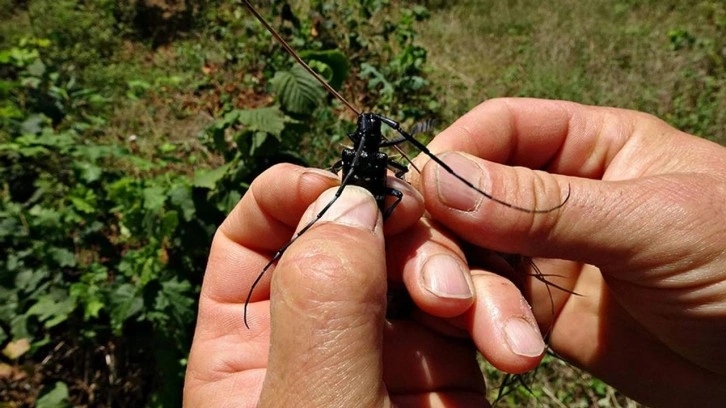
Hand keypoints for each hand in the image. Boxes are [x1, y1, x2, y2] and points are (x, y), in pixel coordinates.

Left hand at [183, 165, 487, 406]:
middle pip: (350, 236)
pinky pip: (470, 307)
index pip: (254, 236)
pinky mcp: (444, 370)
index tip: (346, 182)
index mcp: (245, 346)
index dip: (294, 193)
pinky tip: (510, 341)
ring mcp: (382, 350)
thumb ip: (324, 301)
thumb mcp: (314, 404)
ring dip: (453, 270)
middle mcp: (315, 338)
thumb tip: (349, 199)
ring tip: (467, 308)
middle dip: (395, 228)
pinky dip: (494, 309)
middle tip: (423, 225)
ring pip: (418, 263)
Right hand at [408, 98, 725, 405]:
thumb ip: (544, 206)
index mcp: (590, 146)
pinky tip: (509, 350)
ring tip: (499, 335)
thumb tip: (442, 180)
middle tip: (440, 286)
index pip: (498, 131)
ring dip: (463, 293)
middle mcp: (556, 197)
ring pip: (467, 257)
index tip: (419, 197)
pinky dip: (478, 328)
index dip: (452, 157)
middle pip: (465, 198)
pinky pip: (485, 310)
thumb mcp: (648, 224)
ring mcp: (544, 256)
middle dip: (443, 239)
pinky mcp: (540, 314)